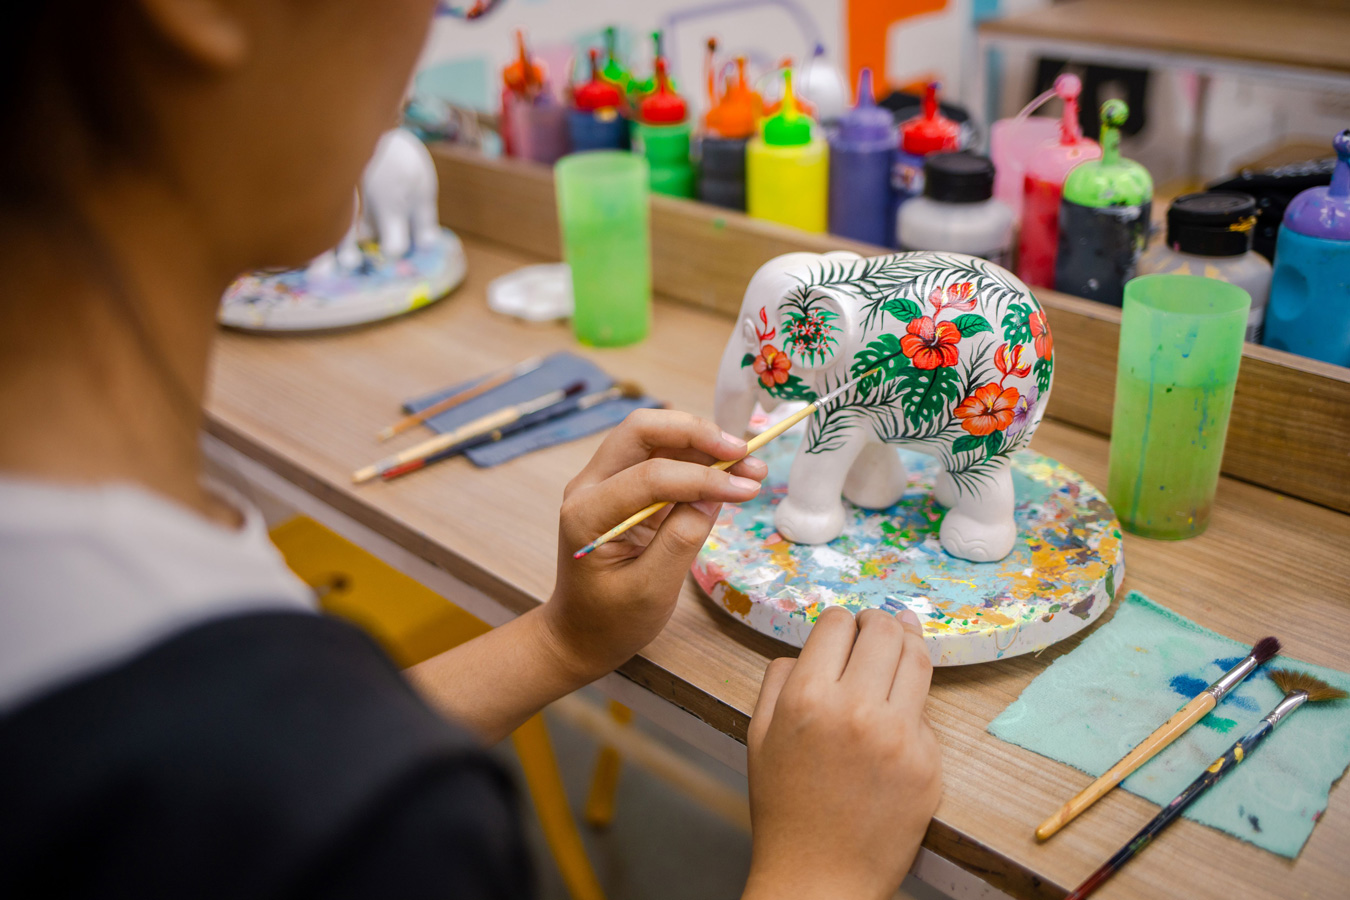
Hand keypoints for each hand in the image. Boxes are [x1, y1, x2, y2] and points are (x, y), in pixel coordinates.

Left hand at [544, 409, 767, 678]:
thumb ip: (681, 539)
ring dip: (703, 443)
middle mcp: (589, 486)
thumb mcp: (652, 589)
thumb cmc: (611, 620)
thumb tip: (715, 494)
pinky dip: (697, 459)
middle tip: (745, 451)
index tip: (748, 487)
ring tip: (751, 463)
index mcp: (587, 513)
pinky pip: (660, 457)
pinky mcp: (624, 488)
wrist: (580, 635)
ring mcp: (604, 482)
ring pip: (654, 437)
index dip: (703, 477)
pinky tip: (730, 472)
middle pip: (643, 431)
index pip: (650, 475)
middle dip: (698, 434)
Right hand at [743, 607, 941, 899]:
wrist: (820, 876)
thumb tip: (809, 647)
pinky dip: (912, 705)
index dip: (838, 621)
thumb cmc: (785, 809)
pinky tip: (897, 711)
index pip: (837, 624)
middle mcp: (858, 709)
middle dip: (877, 621)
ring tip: (899, 643)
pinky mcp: (929, 763)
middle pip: (884, 631)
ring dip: (907, 644)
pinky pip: (926, 713)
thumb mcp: (759, 736)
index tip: (841, 628)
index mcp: (808, 698)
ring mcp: (900, 737)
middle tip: (874, 626)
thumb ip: (779, 680)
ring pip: (917, 660)